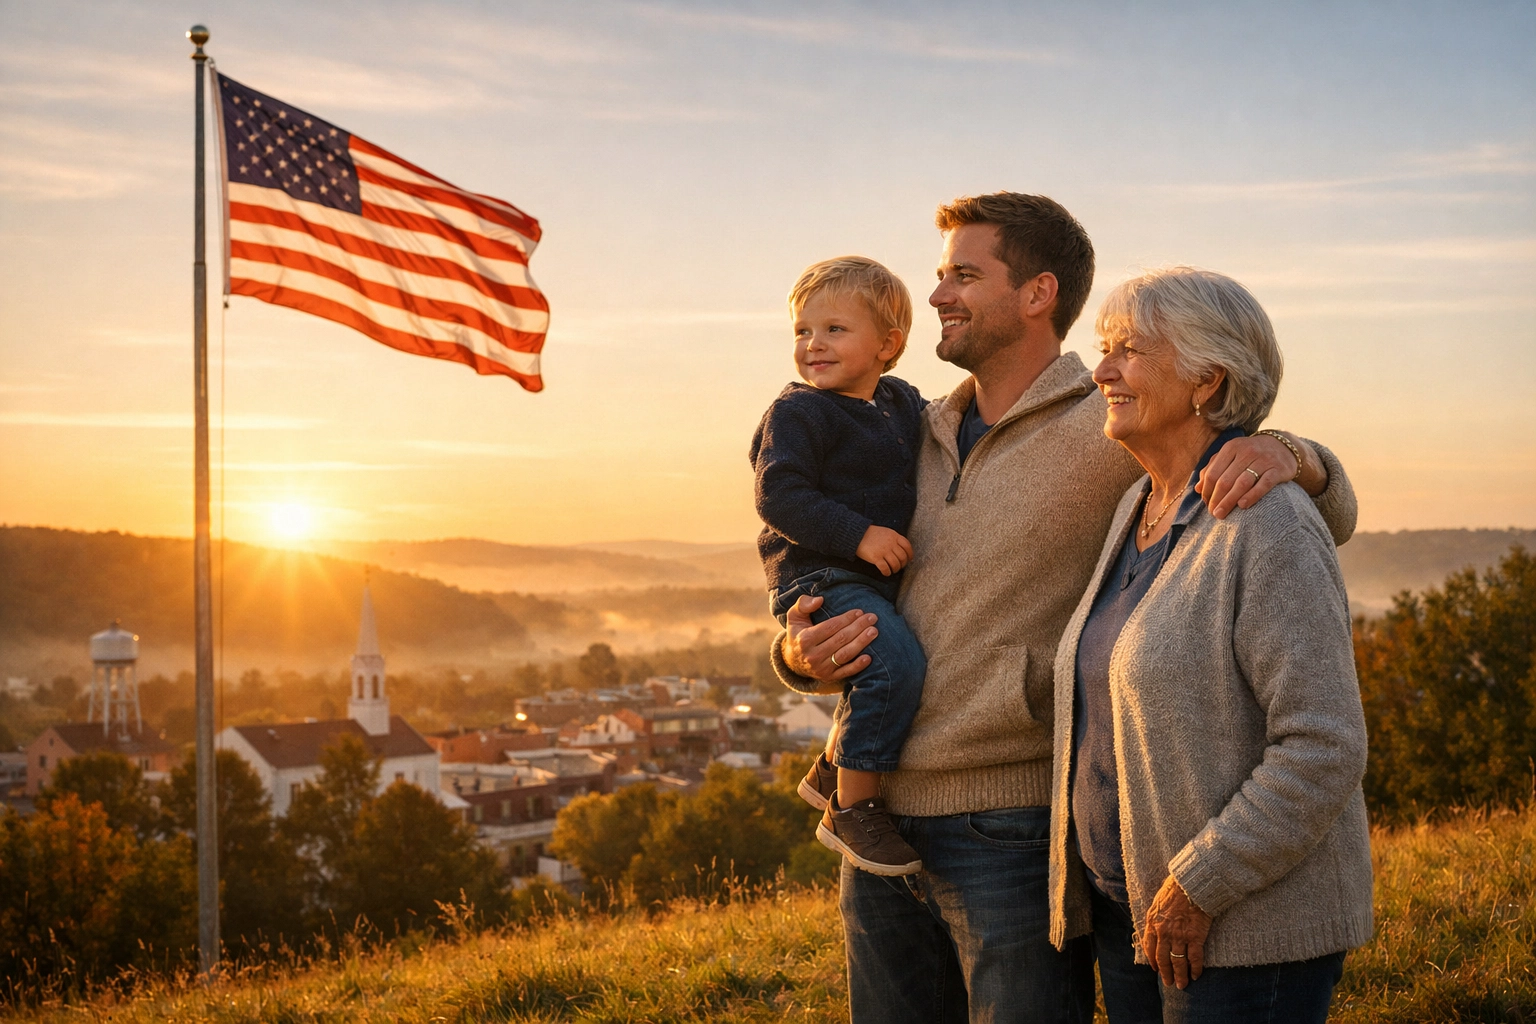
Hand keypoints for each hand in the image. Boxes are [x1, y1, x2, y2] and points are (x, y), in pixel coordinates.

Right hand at [780, 594, 877, 687]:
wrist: (793, 660)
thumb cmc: (798, 633)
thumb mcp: (795, 616)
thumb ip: (803, 604)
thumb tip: (820, 600)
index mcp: (804, 639)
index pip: (830, 627)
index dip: (846, 619)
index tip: (859, 611)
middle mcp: (812, 656)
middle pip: (840, 639)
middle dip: (858, 627)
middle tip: (872, 618)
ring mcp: (821, 668)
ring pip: (845, 655)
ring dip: (861, 643)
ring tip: (874, 632)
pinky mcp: (829, 677)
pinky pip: (845, 672)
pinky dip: (857, 666)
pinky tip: (869, 657)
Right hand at [856, 525, 913, 576]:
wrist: (857, 534)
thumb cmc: (871, 534)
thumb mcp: (886, 532)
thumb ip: (894, 539)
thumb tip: (902, 549)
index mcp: (894, 536)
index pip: (907, 546)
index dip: (910, 554)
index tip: (909, 559)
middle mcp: (890, 543)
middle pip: (902, 557)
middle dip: (902, 564)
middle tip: (899, 566)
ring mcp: (883, 551)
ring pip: (895, 564)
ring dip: (895, 569)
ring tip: (893, 570)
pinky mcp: (876, 557)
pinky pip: (885, 568)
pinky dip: (887, 572)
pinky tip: (886, 573)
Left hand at [1141, 875, 1212, 989]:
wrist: (1191, 885)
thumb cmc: (1175, 891)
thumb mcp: (1157, 904)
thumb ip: (1155, 919)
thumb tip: (1155, 930)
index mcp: (1153, 923)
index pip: (1149, 947)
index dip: (1153, 960)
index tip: (1156, 969)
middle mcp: (1164, 933)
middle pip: (1163, 959)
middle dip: (1166, 973)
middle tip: (1169, 983)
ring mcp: (1179, 936)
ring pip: (1178, 962)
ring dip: (1180, 975)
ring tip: (1182, 985)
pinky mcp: (1194, 937)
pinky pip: (1194, 958)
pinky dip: (1195, 969)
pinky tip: (1196, 975)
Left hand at [1198, 432, 1324, 518]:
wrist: (1284, 447)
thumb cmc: (1251, 455)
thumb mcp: (1231, 455)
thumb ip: (1213, 468)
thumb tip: (1197, 488)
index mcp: (1231, 448)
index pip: (1213, 473)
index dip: (1207, 490)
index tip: (1205, 504)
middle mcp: (1246, 452)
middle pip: (1226, 480)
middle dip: (1216, 499)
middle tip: (1213, 513)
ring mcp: (1263, 460)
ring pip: (1242, 483)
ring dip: (1229, 501)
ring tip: (1221, 514)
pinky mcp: (1278, 469)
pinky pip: (1264, 484)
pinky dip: (1252, 495)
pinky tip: (1242, 506)